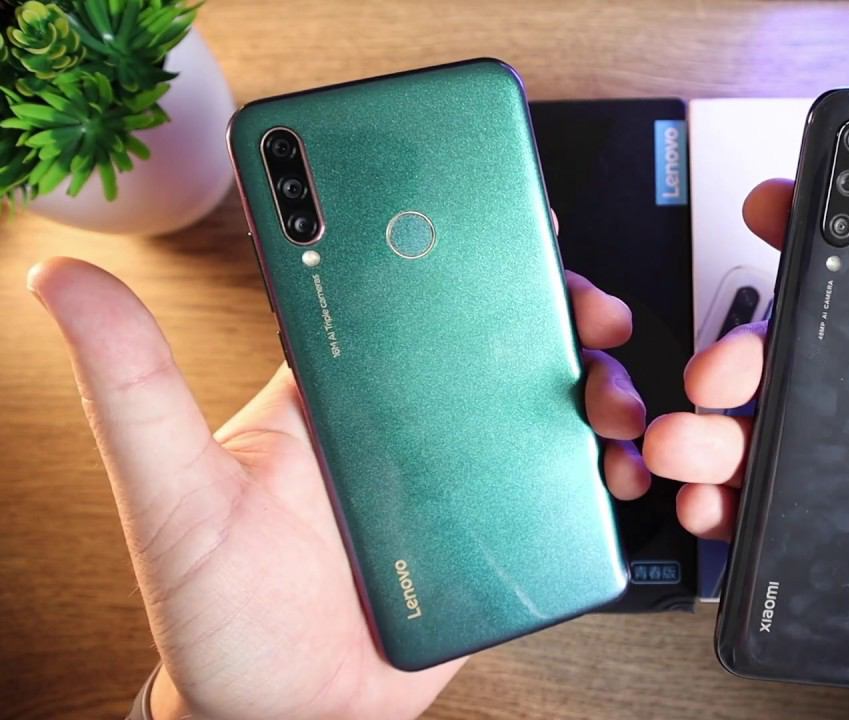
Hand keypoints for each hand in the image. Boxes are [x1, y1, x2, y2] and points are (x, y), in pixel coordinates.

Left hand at [27, 259, 649, 719]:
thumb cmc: (219, 623)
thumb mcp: (169, 499)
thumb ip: (134, 391)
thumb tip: (68, 283)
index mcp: (330, 394)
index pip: (397, 291)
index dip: (455, 247)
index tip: (499, 219)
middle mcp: (401, 424)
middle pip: (493, 338)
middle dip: (554, 311)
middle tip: (587, 311)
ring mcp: (457, 478)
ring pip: (541, 405)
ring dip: (592, 387)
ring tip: (611, 400)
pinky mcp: (498, 532)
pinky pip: (561, 484)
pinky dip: (600, 466)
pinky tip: (614, 467)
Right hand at [645, 181, 848, 718]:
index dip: (830, 256)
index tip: (781, 213)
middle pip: (811, 378)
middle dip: (744, 359)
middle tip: (716, 369)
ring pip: (776, 453)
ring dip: (716, 439)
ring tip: (685, 443)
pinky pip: (775, 538)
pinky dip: (728, 520)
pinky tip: (708, 511)